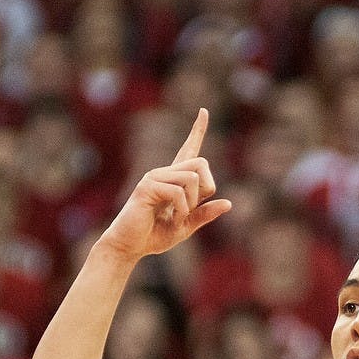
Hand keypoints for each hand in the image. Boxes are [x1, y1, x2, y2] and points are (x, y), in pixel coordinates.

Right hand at [100, 108, 230, 263]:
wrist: (129, 247)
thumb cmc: (154, 236)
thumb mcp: (186, 227)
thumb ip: (204, 215)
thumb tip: (229, 203)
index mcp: (174, 179)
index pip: (189, 149)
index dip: (197, 131)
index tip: (204, 111)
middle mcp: (164, 173)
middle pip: (201, 164)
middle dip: (205, 189)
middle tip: (191, 210)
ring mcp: (154, 177)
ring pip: (192, 178)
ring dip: (192, 205)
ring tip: (177, 219)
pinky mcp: (147, 186)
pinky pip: (178, 192)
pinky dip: (182, 211)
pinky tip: (172, 220)